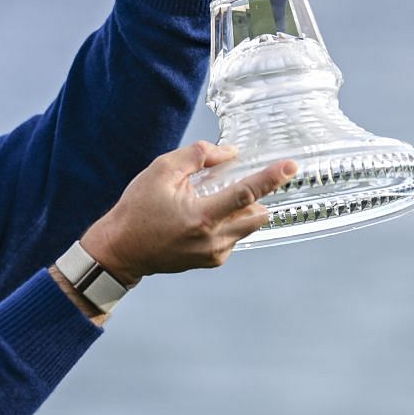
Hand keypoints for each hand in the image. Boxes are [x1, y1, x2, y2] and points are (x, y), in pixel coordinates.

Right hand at [78, 142, 297, 281]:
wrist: (121, 250)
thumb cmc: (137, 209)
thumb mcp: (161, 170)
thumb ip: (197, 156)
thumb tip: (230, 154)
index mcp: (201, 216)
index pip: (247, 194)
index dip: (271, 177)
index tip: (292, 166)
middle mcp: (213, 239)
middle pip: (258, 214)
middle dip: (256, 197)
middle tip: (235, 184)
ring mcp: (215, 253)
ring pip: (248, 226)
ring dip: (240, 210)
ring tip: (209, 202)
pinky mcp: (212, 261)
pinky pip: (234, 237)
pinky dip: (227, 223)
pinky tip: (200, 218)